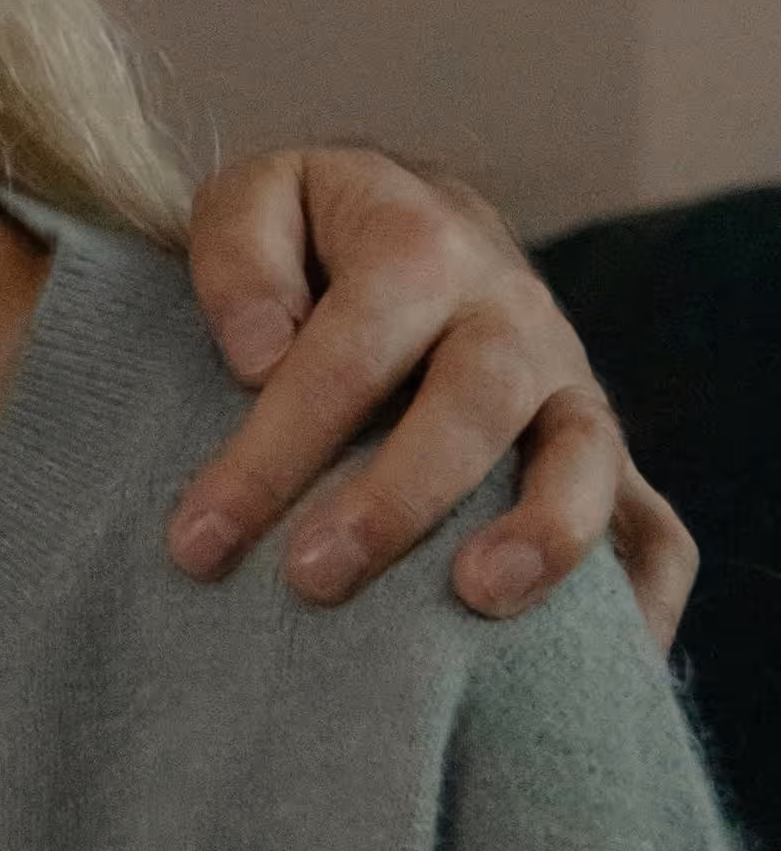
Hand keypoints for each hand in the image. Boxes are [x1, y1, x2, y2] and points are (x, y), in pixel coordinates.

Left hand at [174, 147, 691, 640]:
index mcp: (422, 245)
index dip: (271, 451)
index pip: (346, 356)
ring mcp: (567, 384)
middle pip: (473, 405)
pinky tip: (603, 654)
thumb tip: (259, 355)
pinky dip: (640, 590)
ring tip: (477, 599)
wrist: (413, 218)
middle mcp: (511, 314)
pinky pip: (653, 524)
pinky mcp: (598, 449)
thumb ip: (238, 256)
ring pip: (584, 456)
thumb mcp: (257, 197)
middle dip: (394, 499)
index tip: (198, 540)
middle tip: (310, 578)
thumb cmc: (311, 231)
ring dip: (543, 532)